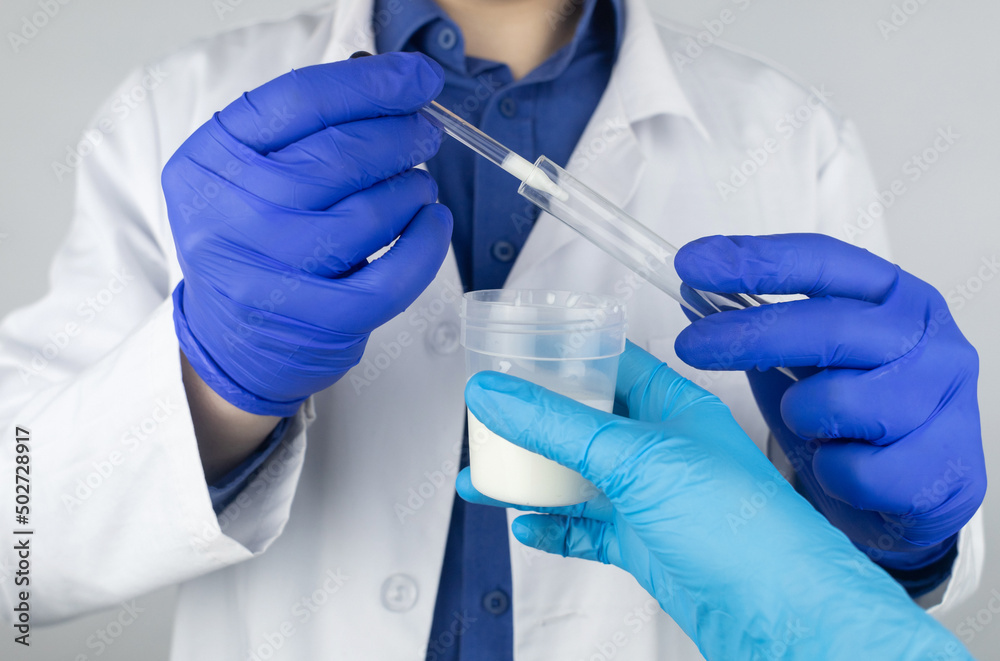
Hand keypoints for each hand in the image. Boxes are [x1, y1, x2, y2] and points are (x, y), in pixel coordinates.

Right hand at [163, 53, 451, 415]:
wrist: (235, 341)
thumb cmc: (255, 243)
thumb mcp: (249, 177)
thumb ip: (306, 131)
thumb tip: (395, 90)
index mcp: (210, 163)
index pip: (300, 102)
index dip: (370, 84)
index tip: (417, 78)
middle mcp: (232, 216)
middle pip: (340, 155)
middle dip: (401, 135)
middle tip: (425, 133)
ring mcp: (272, 274)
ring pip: (370, 214)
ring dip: (413, 188)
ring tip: (419, 185)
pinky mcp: (316, 321)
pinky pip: (392, 278)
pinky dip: (426, 245)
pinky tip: (432, 224)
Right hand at [458, 343, 969, 660]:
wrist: (778, 614)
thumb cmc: (744, 527)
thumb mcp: (635, 458)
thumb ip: (558, 425)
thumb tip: (498, 393)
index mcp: (673, 407)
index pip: (611, 364)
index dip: (564, 355)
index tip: (518, 354)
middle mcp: (662, 449)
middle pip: (584, 424)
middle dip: (534, 424)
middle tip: (492, 418)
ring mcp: (651, 499)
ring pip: (577, 480)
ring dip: (531, 479)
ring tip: (485, 476)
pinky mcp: (644, 544)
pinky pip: (587, 530)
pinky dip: (554, 527)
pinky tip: (528, 524)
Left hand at [674, 234, 985, 573]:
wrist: (916, 498)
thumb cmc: (856, 422)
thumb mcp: (803, 365)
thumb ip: (759, 328)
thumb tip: (694, 294)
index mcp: (896, 298)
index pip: (823, 261)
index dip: (754, 259)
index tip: (694, 262)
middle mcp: (931, 338)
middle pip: (829, 325)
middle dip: (748, 335)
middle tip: (690, 344)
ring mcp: (946, 400)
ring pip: (836, 402)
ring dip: (804, 420)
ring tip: (818, 430)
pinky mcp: (946, 464)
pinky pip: (853, 468)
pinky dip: (832, 472)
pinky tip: (848, 468)